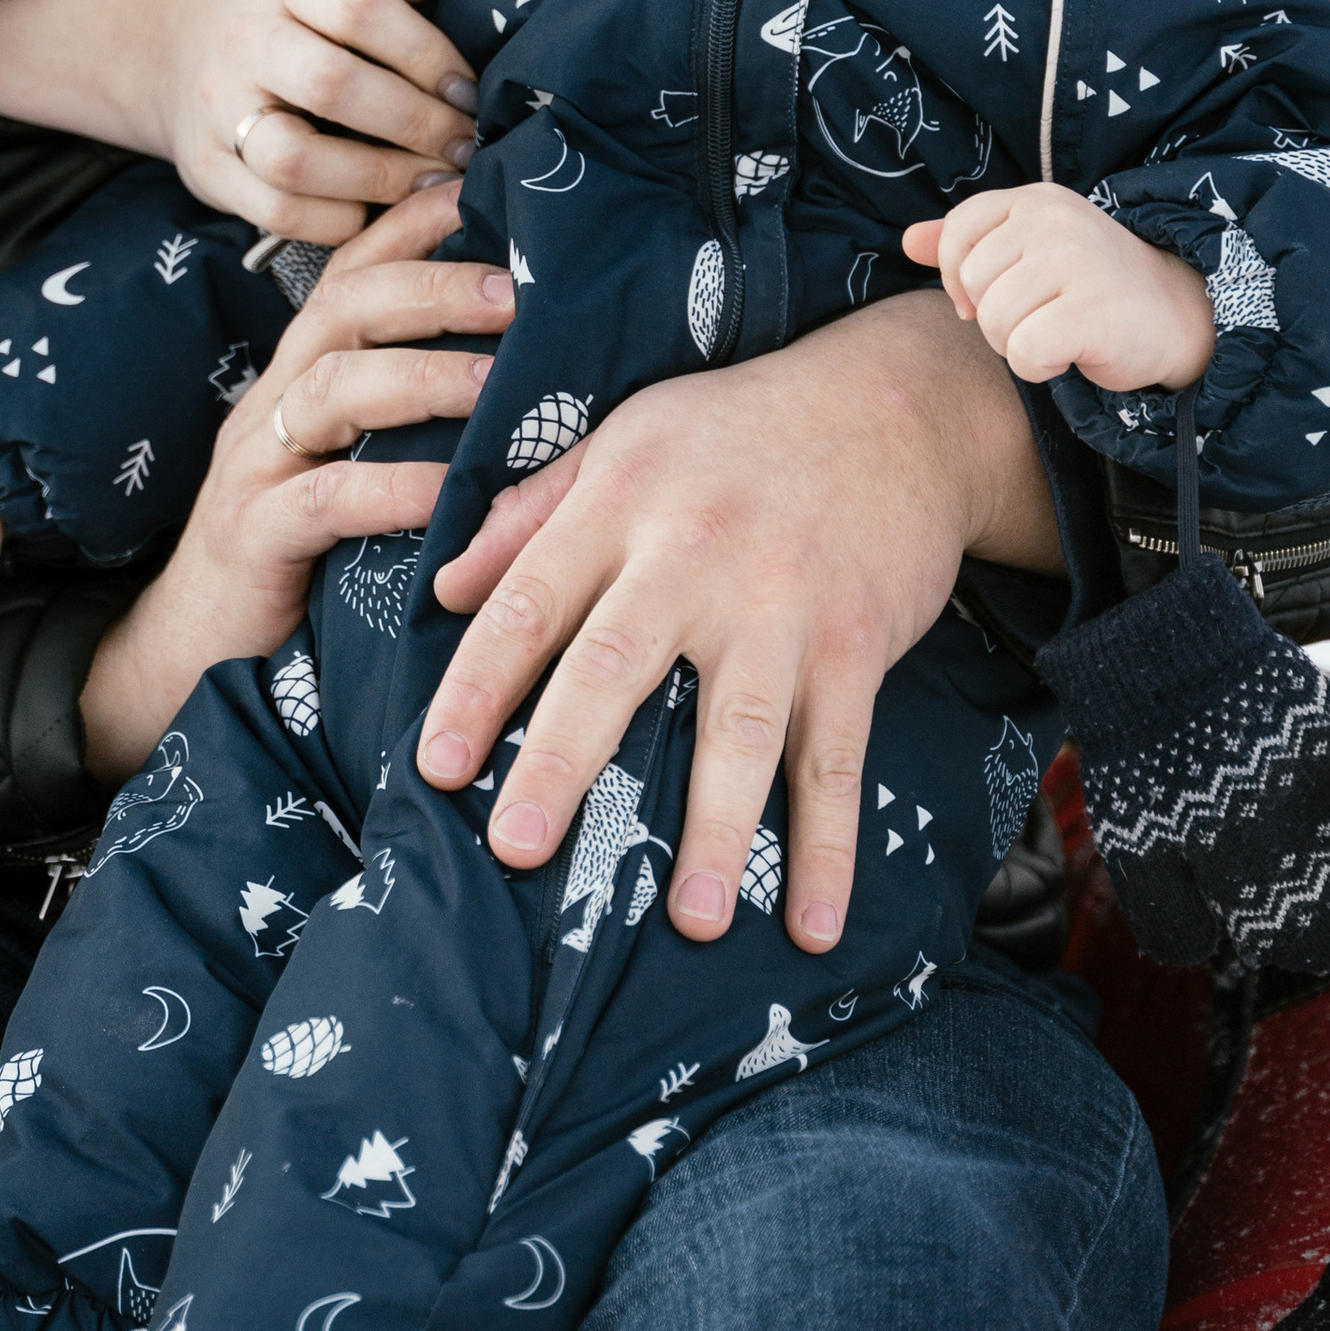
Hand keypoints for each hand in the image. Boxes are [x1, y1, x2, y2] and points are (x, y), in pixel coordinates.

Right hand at [79, 180, 512, 777]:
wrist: (190, 653)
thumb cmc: (299, 558)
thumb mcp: (351, 467)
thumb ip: (406, 417)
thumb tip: (518, 366)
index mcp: (299, 375)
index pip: (351, 273)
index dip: (413, 226)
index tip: (487, 187)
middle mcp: (272, 401)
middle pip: (344, 308)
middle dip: (433, 285)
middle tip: (520, 287)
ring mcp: (254, 465)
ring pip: (333, 388)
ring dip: (424, 374)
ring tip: (500, 380)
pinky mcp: (252, 536)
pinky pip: (324, 498)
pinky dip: (392, 488)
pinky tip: (449, 493)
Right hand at [153, 0, 480, 240]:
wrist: (181, 45)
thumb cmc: (287, 0)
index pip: (355, 5)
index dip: (424, 51)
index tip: (466, 89)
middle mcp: (242, 42)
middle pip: (329, 85)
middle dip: (413, 122)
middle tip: (463, 144)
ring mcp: (218, 112)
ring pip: (294, 160)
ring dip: (378, 180)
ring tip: (430, 180)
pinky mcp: (209, 171)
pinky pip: (276, 212)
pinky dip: (338, 220)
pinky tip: (378, 208)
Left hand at [411, 294, 1060, 951]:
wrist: (897, 404)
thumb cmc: (734, 428)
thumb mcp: (623, 438)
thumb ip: (530, 512)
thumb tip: (443, 589)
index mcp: (620, 502)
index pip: (529, 601)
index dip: (476, 684)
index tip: (432, 764)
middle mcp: (694, 556)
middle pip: (615, 666)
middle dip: (562, 760)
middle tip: (516, 847)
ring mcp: (782, 607)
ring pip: (740, 730)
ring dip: (716, 831)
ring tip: (688, 922)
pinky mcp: (856, 646)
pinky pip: (837, 759)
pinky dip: (830, 847)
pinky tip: (815, 926)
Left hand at [906, 186, 1214, 393]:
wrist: (1176, 316)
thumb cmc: (1091, 287)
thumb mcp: (1030, 251)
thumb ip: (968, 245)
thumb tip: (907, 241)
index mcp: (1036, 201)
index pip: (959, 231)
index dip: (957, 275)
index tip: (980, 298)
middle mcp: (1055, 222)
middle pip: (973, 285)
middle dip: (994, 318)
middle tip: (1041, 317)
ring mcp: (1076, 262)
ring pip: (994, 322)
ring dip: (1018, 345)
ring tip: (1057, 333)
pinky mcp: (1092, 311)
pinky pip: (1024, 353)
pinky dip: (1040, 368)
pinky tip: (1070, 355)